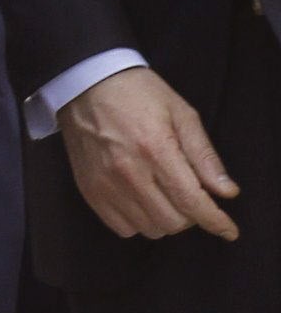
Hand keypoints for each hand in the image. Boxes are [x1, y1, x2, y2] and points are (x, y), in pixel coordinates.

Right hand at [60, 64, 239, 239]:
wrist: (84, 82)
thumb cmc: (138, 93)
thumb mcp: (181, 114)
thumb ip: (204, 156)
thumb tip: (226, 193)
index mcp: (155, 149)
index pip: (192, 201)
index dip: (216, 221)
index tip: (229, 230)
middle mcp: (128, 172)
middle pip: (173, 222)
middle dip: (190, 216)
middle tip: (188, 195)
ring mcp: (104, 183)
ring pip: (150, 229)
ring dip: (165, 219)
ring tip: (163, 196)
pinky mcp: (88, 189)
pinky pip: (122, 228)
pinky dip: (138, 221)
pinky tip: (140, 201)